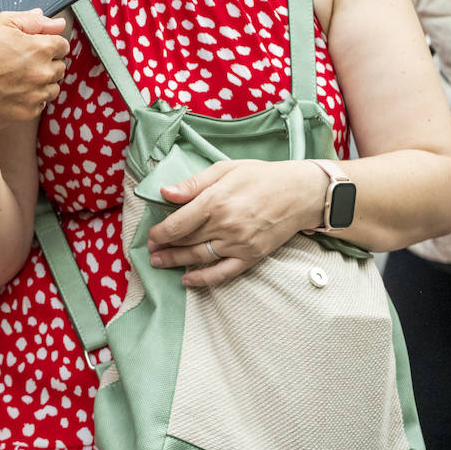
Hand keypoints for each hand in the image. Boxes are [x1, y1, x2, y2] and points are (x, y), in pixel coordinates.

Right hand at [0, 10, 68, 136]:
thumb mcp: (1, 23)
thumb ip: (32, 21)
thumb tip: (58, 23)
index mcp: (41, 48)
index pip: (63, 45)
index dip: (48, 43)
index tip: (33, 46)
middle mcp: (43, 72)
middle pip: (60, 67)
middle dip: (46, 62)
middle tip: (22, 61)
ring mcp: (36, 94)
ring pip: (53, 87)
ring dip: (42, 82)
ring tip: (18, 77)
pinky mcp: (27, 112)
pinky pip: (40, 104)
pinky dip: (32, 98)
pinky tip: (13, 90)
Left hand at [146, 159, 327, 287]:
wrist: (300, 193)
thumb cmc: (260, 176)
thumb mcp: (224, 169)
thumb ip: (193, 184)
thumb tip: (165, 193)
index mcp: (215, 202)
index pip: (177, 224)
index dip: (159, 233)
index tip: (151, 235)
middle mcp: (225, 226)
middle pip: (185, 241)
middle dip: (164, 247)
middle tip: (150, 249)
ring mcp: (239, 244)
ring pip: (199, 257)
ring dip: (176, 262)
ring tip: (159, 263)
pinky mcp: (252, 256)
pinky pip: (223, 273)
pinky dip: (204, 279)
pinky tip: (187, 280)